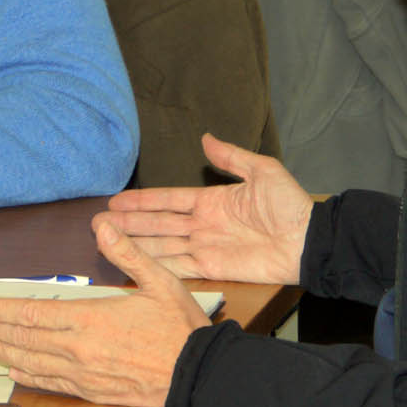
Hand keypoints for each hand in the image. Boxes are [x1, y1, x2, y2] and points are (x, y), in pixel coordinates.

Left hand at [0, 216, 209, 406]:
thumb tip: (103, 225)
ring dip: (3, 352)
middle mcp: (79, 348)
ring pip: (31, 362)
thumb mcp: (160, 282)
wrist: (199, 377)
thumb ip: (127, 253)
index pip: (32, 313)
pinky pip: (51, 384)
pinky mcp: (92, 392)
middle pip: (23, 338)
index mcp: (90, 318)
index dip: (1, 310)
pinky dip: (28, 377)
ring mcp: (83, 373)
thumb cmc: (181, 330)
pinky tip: (15, 372)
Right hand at [98, 133, 311, 285]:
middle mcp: (202, 224)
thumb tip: (206, 138)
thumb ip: (231, 157)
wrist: (309, 242)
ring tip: (106, 240)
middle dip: (128, 223)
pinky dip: (157, 266)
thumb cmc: (290, 206)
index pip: (168, 200)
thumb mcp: (263, 171)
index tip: (115, 201)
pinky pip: (179, 267)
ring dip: (134, 243)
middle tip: (97, 222)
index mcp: (211, 201)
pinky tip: (135, 263)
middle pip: (157, 223)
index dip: (142, 201)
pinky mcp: (213, 268)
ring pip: (161, 245)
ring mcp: (205, 247)